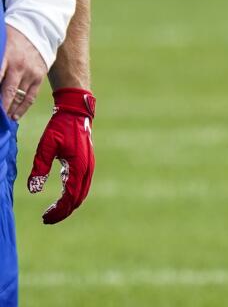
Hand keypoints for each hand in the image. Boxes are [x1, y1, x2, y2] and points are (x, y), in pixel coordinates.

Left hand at [0, 26, 48, 119]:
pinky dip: (22, 108)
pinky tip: (14, 116)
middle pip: (7, 92)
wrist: (39, 28)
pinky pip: (30, 96)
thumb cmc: (12, 37)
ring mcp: (31, 72)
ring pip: (19, 97)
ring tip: (2, 121)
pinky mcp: (39, 76)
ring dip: (9, 110)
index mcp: (6, 57)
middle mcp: (19, 67)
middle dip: (0, 107)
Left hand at [28, 88, 94, 223]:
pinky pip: (81, 185)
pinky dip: (72, 195)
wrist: (76, 112)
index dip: (58, 210)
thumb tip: (33, 190)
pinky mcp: (86, 164)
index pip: (70, 196)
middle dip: (63, 211)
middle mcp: (87, 169)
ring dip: (68, 204)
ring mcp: (89, 167)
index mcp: (79, 166)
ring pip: (81, 193)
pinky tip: (60, 198)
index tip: (44, 217)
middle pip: (78, 198)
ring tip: (52, 212)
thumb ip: (40, 168)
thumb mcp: (46, 146)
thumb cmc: (60, 128)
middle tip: (46, 219)